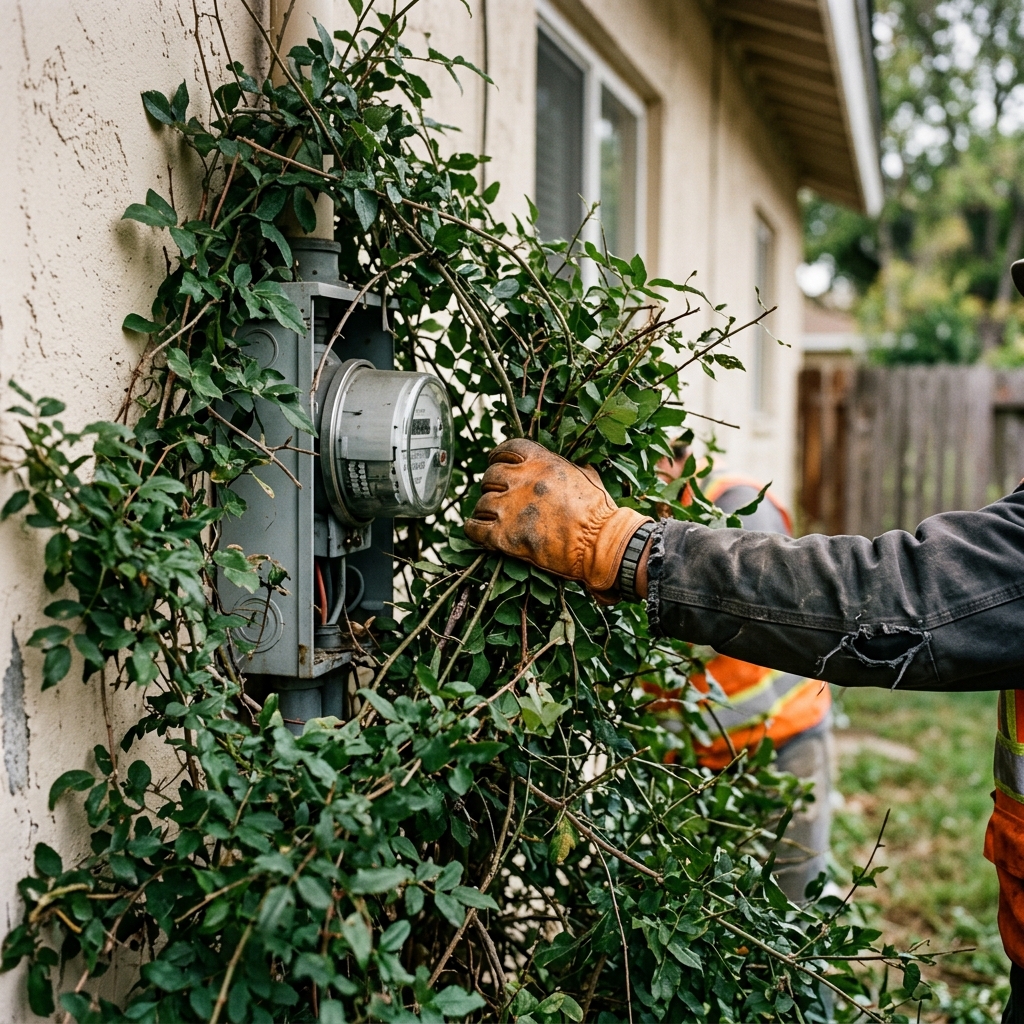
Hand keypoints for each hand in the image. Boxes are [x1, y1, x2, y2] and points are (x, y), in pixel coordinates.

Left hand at [465, 439, 651, 598]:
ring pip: (481, 502)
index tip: (497, 463)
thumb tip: (571, 466)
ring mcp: (510, 508)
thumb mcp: (587, 477)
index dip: (498, 456)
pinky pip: (474, 528)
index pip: (507, 448)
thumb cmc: (600, 513)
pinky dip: (474, 530)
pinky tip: (480, 533)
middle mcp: (521, 480)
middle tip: (500, 498)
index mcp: (541, 461)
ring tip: (494, 519)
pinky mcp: (504, 536)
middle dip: (493, 486)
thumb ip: (569, 468)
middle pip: (490, 476)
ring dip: (486, 510)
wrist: (600, 543)